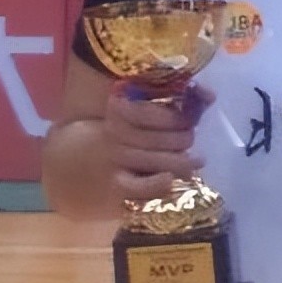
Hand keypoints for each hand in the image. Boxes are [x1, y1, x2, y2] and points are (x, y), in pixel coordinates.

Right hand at [103, 82, 214, 201]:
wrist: (72, 170)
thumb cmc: (114, 134)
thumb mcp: (132, 114)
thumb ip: (172, 101)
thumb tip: (209, 94)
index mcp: (117, 111)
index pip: (147, 112)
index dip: (174, 116)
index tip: (190, 117)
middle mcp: (114, 135)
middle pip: (155, 137)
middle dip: (181, 138)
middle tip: (191, 137)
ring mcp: (115, 162)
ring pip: (152, 161)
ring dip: (180, 161)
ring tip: (197, 160)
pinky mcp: (115, 187)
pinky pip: (138, 188)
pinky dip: (155, 184)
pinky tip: (171, 179)